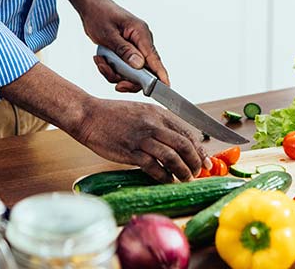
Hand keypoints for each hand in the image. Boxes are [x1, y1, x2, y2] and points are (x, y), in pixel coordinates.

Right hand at [76, 98, 208, 181]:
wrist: (89, 115)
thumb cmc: (113, 115)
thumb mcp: (142, 112)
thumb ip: (158, 124)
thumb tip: (175, 142)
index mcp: (158, 113)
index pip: (187, 132)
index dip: (199, 149)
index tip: (206, 160)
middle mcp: (154, 124)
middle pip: (184, 145)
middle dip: (195, 161)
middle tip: (198, 172)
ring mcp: (142, 138)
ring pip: (172, 157)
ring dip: (182, 171)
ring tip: (186, 179)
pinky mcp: (131, 151)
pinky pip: (153, 167)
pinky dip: (164, 176)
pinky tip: (167, 181)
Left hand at [77, 0, 169, 92]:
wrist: (91, 6)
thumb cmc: (99, 16)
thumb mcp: (108, 35)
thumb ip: (124, 51)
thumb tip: (140, 65)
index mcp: (141, 33)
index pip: (154, 58)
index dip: (161, 74)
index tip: (166, 88)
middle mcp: (142, 40)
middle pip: (143, 70)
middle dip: (127, 79)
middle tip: (115, 83)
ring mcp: (136, 46)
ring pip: (132, 71)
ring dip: (115, 73)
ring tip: (100, 62)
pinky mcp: (128, 50)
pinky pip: (124, 67)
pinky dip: (112, 68)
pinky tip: (101, 60)